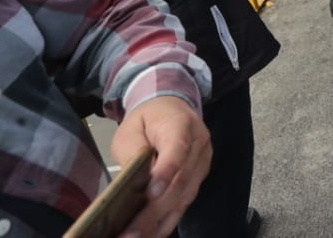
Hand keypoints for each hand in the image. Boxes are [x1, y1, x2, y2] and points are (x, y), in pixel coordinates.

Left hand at [111, 95, 211, 237]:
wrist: (171, 107)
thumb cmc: (148, 120)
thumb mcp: (130, 130)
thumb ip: (133, 153)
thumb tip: (134, 184)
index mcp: (181, 125)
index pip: (177, 151)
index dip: (166, 172)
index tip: (150, 194)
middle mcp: (199, 145)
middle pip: (180, 182)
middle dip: (154, 212)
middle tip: (130, 233)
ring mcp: (203, 162)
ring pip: (184, 197)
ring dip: (159, 222)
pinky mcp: (199, 177)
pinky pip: (185, 202)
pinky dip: (167, 221)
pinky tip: (151, 235)